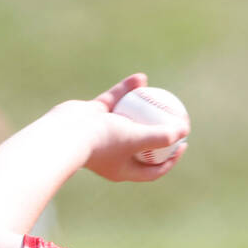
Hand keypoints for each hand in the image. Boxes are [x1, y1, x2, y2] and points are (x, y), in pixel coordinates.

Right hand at [72, 73, 190, 182]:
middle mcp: (112, 153)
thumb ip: (161, 137)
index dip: (170, 159)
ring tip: (160, 96)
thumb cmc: (102, 141)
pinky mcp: (92, 115)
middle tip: (175, 119)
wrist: (63, 133)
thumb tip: (184, 131)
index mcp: (123, 169)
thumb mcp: (137, 140)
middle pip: (142, 144)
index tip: (183, 144)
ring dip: (144, 107)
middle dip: (159, 132)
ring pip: (129, 119)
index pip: (152, 169)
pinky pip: (115, 101)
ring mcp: (101, 134)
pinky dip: (127, 90)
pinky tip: (141, 78)